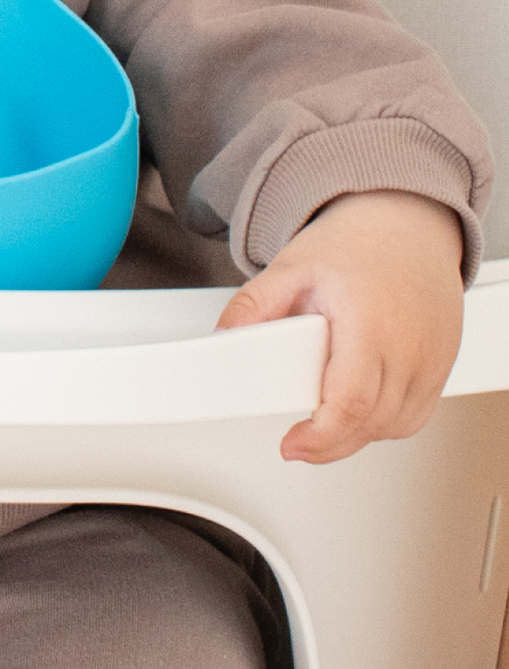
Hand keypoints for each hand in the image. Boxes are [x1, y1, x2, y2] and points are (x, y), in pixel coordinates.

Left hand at [217, 191, 464, 462]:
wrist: (406, 223)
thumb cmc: (355, 244)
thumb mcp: (292, 267)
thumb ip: (254, 305)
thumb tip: (224, 337)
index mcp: (369, 322)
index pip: (352, 400)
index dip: (322, 435)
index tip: (293, 446)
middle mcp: (409, 344)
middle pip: (373, 421)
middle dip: (330, 442)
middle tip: (298, 442)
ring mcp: (433, 357)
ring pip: (397, 424)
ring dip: (357, 435)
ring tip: (323, 424)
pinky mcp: (443, 364)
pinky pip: (417, 414)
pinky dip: (386, 424)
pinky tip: (359, 414)